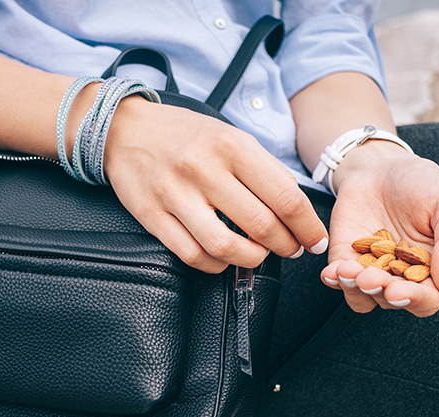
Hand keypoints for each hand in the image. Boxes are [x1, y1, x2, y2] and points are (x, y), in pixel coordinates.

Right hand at [103, 97, 328, 272]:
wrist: (125, 129)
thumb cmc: (185, 136)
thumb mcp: (230, 137)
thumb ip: (263, 170)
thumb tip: (297, 210)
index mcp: (231, 146)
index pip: (285, 196)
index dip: (307, 226)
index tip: (313, 240)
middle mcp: (204, 169)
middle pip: (261, 225)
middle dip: (285, 246)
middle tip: (290, 249)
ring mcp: (175, 194)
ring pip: (226, 246)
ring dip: (251, 259)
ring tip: (258, 254)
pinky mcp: (152, 214)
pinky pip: (192, 254)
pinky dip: (216, 264)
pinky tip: (224, 257)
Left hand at [320, 141, 438, 316]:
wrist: (382, 166)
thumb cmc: (422, 184)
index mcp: (431, 269)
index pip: (427, 299)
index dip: (415, 300)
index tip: (400, 292)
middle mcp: (400, 276)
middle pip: (392, 301)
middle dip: (381, 292)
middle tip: (370, 279)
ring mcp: (370, 269)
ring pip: (362, 297)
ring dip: (355, 290)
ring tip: (349, 271)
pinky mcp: (344, 258)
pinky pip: (338, 279)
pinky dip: (334, 279)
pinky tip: (332, 272)